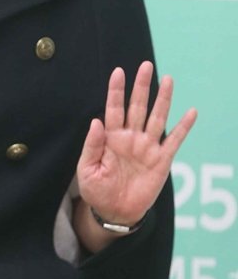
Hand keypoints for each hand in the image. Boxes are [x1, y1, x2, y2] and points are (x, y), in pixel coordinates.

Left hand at [75, 61, 196, 226]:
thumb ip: (91, 146)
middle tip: (145, 66)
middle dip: (141, 87)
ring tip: (167, 79)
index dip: (116, 91)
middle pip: (137, 107)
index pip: (114, 108)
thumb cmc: (97, 190)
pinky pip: (174, 141)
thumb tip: (96, 121)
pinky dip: (183, 127)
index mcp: (111, 137)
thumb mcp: (87, 169)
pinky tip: (190, 112)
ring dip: (162, 99)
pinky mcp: (161, 160)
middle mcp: (130, 137)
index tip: (118, 72)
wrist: (114, 212)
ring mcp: (147, 147)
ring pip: (157, 118)